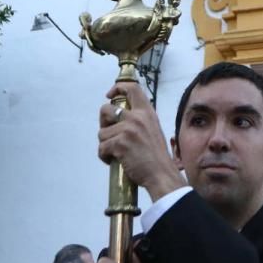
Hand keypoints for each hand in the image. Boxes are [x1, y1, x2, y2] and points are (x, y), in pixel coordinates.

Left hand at [98, 82, 184, 200]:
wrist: (161, 174)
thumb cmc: (157, 157)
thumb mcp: (153, 129)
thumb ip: (140, 121)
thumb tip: (121, 118)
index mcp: (147, 112)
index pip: (132, 88)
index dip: (117, 88)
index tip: (110, 95)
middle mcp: (137, 117)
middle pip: (106, 109)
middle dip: (102, 122)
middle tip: (109, 134)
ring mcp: (127, 130)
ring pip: (101, 133)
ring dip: (105, 144)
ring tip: (116, 153)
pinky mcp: (120, 144)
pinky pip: (101, 147)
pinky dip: (104, 156)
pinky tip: (113, 160)